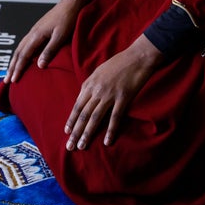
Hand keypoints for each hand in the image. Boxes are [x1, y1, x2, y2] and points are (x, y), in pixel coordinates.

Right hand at [5, 0, 88, 83]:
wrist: (71, 3)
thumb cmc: (67, 18)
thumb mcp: (60, 36)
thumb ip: (49, 51)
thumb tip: (40, 66)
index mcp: (36, 35)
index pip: (24, 56)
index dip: (18, 69)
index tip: (13, 80)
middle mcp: (32, 33)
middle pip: (18, 53)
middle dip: (11, 67)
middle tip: (6, 80)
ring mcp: (34, 31)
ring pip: (20, 48)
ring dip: (14, 61)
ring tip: (10, 71)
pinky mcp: (38, 30)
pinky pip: (25, 44)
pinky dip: (20, 53)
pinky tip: (22, 57)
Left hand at [65, 34, 163, 150]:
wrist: (137, 57)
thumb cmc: (119, 63)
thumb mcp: (99, 71)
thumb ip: (91, 85)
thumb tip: (83, 98)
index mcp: (89, 83)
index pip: (77, 105)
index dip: (72, 120)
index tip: (67, 132)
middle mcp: (97, 90)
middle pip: (83, 114)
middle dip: (76, 132)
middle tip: (70, 146)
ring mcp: (109, 95)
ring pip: (95, 118)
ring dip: (88, 134)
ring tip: (82, 146)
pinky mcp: (123, 98)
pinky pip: (115, 117)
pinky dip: (110, 130)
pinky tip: (107, 141)